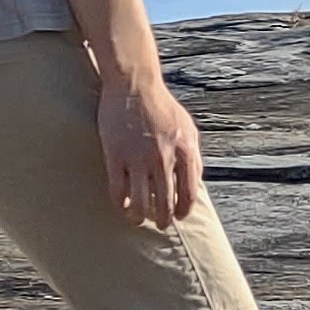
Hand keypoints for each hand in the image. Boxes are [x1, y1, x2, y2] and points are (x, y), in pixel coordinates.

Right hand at [96, 66, 205, 224]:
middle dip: (162, 219)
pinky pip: (118, 191)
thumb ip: (193, 158)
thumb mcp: (188, 130)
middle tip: (159, 224)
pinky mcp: (115, 156)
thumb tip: (193, 187)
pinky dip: (120, 203)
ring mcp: (138, 158)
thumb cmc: (163, 108)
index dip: (183, 211)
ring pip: (139, 203)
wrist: (135, 85)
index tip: (178, 217)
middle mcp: (163, 158)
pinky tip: (122, 205)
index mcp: (185, 152)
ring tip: (137, 219)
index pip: (188, 194)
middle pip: (164, 203)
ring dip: (139, 216)